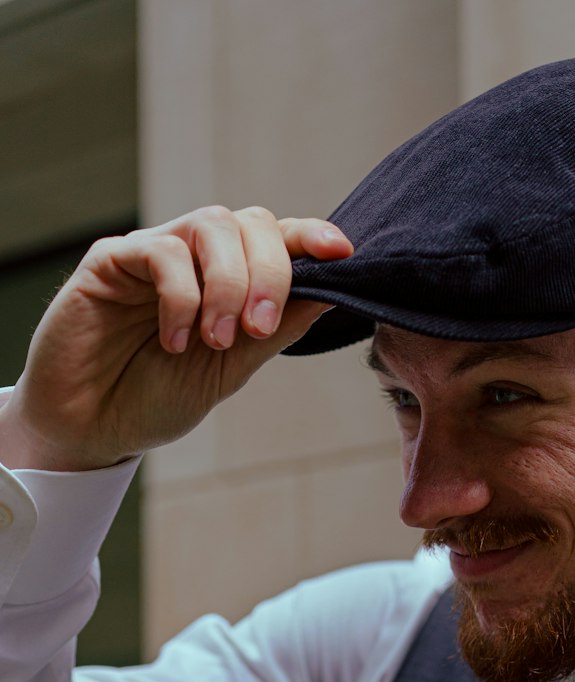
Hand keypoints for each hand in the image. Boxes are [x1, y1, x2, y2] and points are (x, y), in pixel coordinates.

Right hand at [0, 206, 351, 470]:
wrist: (94, 427)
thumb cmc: (158, 397)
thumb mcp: (232, 368)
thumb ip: (277, 329)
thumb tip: (332, 291)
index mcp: (229, 279)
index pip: (276, 239)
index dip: (311, 236)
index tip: (342, 253)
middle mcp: (195, 258)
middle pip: (250, 223)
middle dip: (270, 274)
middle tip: (258, 329)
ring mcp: (154, 253)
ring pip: (211, 226)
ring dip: (227, 284)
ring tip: (215, 340)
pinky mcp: (113, 260)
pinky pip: (162, 251)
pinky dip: (182, 297)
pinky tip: (175, 338)